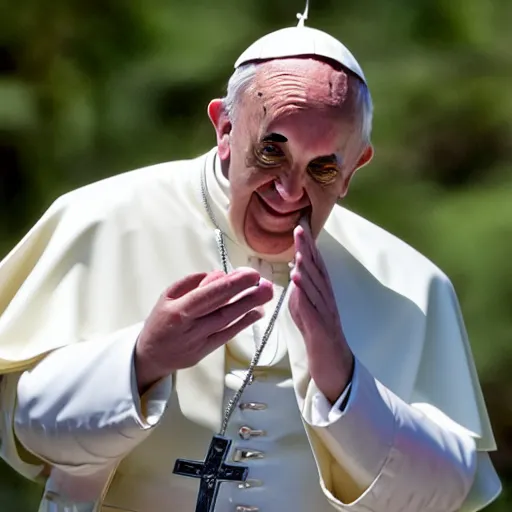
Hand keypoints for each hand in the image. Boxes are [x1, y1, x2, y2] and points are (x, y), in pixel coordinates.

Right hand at [135, 268, 272, 392]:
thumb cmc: (160, 321)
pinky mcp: (205, 352)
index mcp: (177, 310)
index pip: (209, 295)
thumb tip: (217, 276)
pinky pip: (227, 336)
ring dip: (248, 308)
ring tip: (265, 295)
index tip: (250, 275)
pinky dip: (243, 323)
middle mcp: (188, 327)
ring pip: (227, 322)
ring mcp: (198, 341)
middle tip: (266, 284)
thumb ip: (191, 283)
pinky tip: (256, 313)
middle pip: (222, 309)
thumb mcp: (167, 296)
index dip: (232, 285)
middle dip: (246, 295)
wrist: (149, 355)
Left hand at [289, 217, 353, 403]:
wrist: (333, 364)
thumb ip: (302, 291)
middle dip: (308, 249)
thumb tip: (296, 274)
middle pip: (318, 271)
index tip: (299, 227)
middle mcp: (327, 298)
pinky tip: (297, 278)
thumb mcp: (306, 309)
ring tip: (298, 250)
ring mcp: (325, 312)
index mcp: (323, 293)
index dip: (308, 247)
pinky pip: (312, 306)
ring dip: (307, 266)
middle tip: (299, 229)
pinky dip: (304, 291)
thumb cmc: (318, 334)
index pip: (315, 266)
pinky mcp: (320, 327)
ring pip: (316, 286)